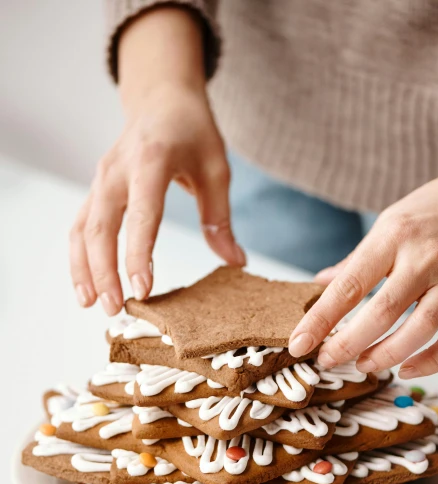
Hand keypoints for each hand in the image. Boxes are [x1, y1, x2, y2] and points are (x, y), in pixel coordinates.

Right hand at [69, 8, 243, 314]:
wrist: (161, 99)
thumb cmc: (192, 132)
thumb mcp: (216, 169)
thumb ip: (220, 218)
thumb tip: (236, 262)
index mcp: (152, 159)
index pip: (142, 213)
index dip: (138, 253)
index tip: (142, 288)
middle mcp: (118, 169)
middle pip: (101, 226)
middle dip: (104, 271)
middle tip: (115, 308)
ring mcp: (101, 179)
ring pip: (82, 229)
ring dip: (84, 269)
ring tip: (91, 304)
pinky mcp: (96, 189)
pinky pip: (80, 226)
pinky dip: (79, 258)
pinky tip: (87, 286)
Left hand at [289, 128, 437, 377]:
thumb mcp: (395, 218)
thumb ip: (359, 258)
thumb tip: (322, 283)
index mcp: (395, 235)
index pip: (350, 285)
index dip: (321, 319)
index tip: (299, 343)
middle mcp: (426, 258)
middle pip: (381, 314)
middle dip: (348, 344)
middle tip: (327, 361)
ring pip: (418, 331)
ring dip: (386, 356)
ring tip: (364, 365)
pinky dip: (431, 361)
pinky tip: (408, 369)